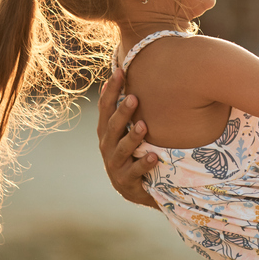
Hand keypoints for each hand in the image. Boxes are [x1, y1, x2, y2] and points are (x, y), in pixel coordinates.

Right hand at [97, 69, 160, 208]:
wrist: (132, 188)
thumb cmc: (130, 151)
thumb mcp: (123, 130)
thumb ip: (119, 109)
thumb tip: (113, 78)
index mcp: (106, 131)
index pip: (106, 107)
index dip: (111, 90)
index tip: (120, 71)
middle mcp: (107, 146)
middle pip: (113, 127)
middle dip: (123, 112)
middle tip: (135, 98)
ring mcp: (115, 164)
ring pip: (123, 149)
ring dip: (133, 137)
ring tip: (144, 126)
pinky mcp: (126, 181)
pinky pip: (135, 171)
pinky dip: (143, 164)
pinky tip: (153, 157)